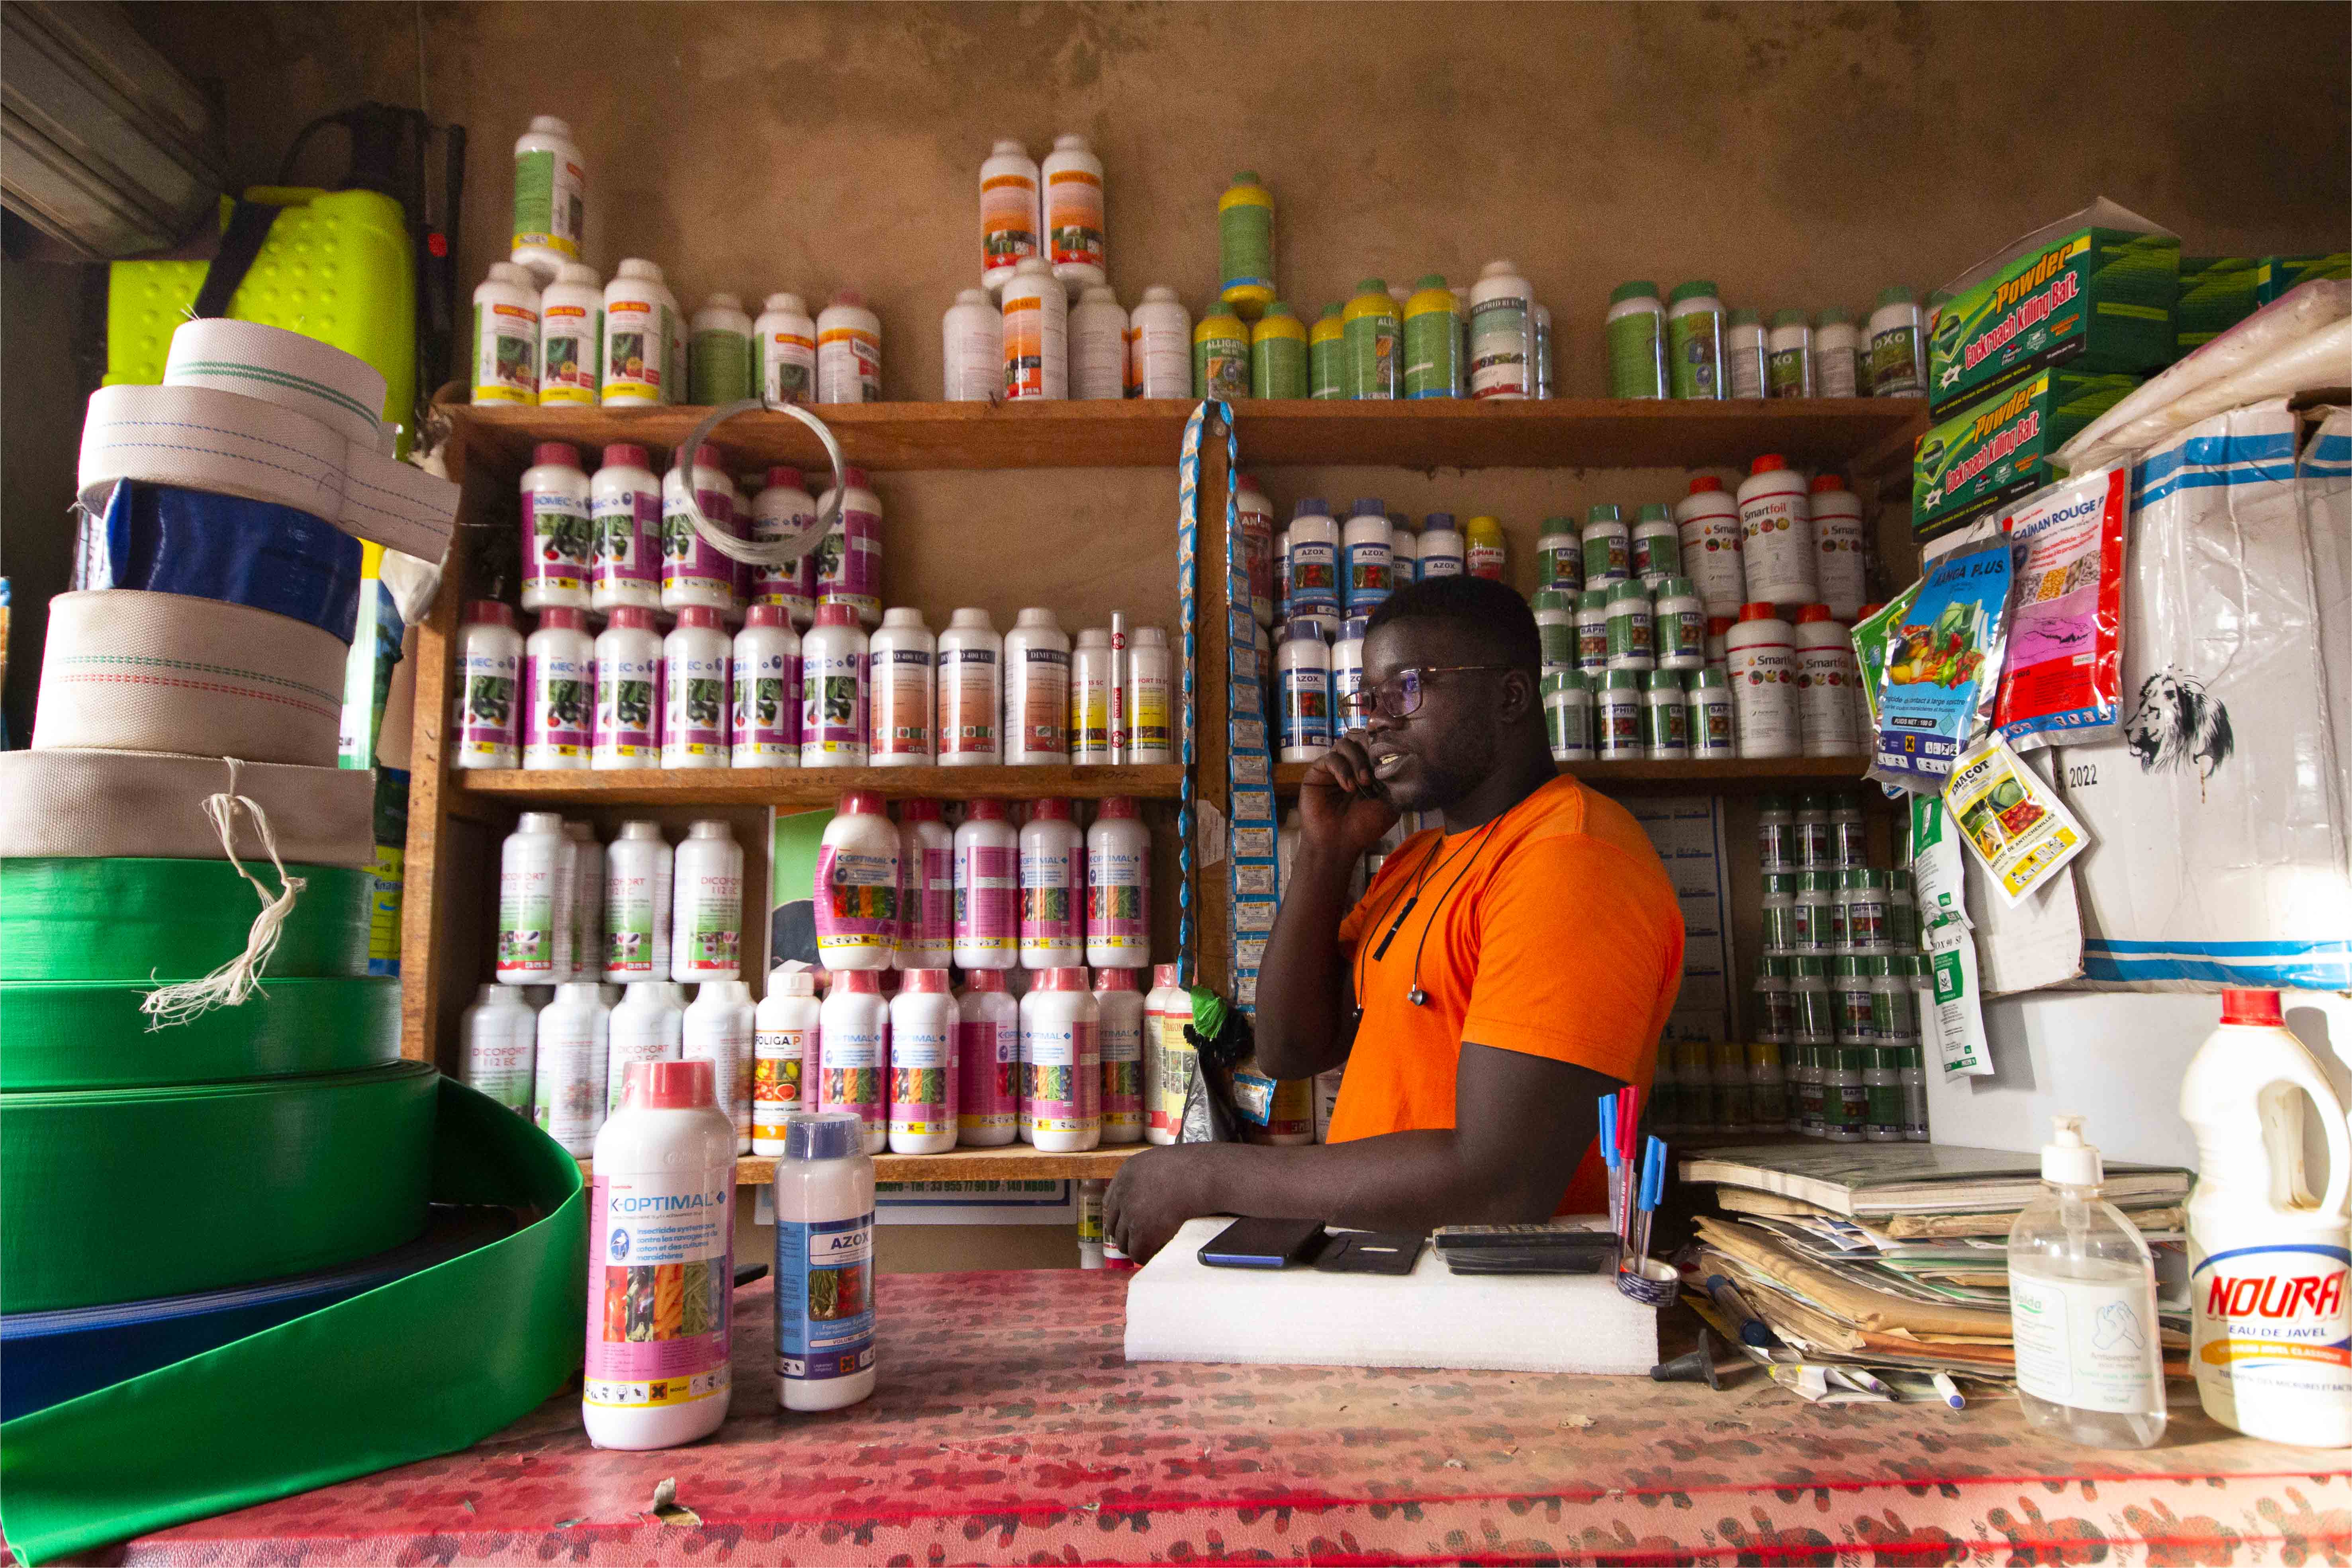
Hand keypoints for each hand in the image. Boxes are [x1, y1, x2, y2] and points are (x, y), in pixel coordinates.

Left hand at [1104, 1143, 1219, 1263]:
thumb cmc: (1195, 1167)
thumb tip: (1154, 1194)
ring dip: (1136, 1247)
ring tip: (1150, 1249)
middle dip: (1126, 1234)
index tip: (1131, 1224)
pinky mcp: (1142, 1230)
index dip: (1121, 1216)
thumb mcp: (1163, 1162)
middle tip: (1141, 1240)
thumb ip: (1150, 1176)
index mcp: (1127, 1172)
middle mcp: (1124, 1192)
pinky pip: (1137, 1252)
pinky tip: (1156, 1254)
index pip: (1111, 1202)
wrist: (1204, 1175)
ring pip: (1123, 1242)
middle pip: (1113, 1224)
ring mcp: (1131, 1212)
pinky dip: (1146, 1256)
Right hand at [1297, 734, 1399, 862]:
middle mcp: (1352, 763)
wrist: (1338, 843)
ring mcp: (1334, 766)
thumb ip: (1395, 782)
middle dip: (1370, 749)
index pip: (1375, 742)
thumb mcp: (1390, 804)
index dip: (1383, 737)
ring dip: (1357, 760)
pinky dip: (1342, 769)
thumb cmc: (1364, 827)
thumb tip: (1402, 758)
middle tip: (1375, 771)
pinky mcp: (1318, 771)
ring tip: (1363, 782)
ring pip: (1345, 743)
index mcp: (1369, 768)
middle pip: (1360, 737)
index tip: (1394, 737)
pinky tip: (1349, 787)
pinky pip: (1331, 758)